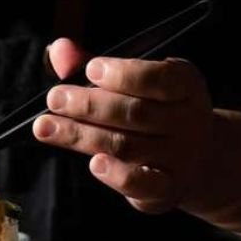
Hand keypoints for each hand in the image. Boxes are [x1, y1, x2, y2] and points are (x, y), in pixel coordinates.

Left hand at [33, 38, 215, 214]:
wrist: (195, 159)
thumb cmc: (152, 109)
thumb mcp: (132, 81)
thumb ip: (94, 64)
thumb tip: (60, 49)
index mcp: (185, 85)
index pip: (161, 78)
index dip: (125, 74)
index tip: (90, 69)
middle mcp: (188, 121)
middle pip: (136, 113)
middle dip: (89, 105)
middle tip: (54, 98)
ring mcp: (180, 158)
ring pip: (127, 146)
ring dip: (82, 136)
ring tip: (46, 127)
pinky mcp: (166, 190)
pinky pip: (142, 184)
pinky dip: (116, 175)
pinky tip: (93, 163)